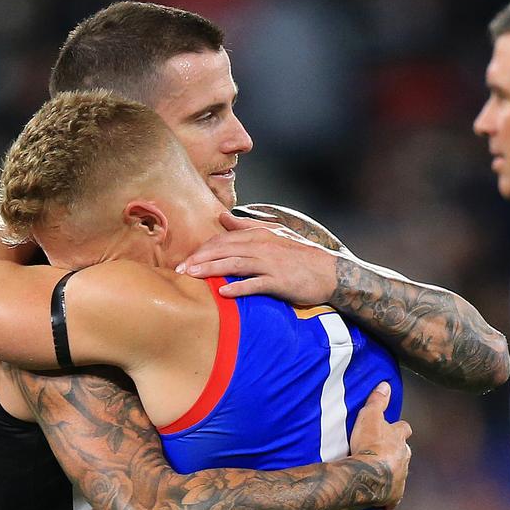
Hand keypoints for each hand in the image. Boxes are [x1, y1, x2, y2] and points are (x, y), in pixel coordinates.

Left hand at [176, 210, 349, 304]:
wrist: (330, 272)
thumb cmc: (299, 255)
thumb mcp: (274, 234)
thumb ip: (246, 226)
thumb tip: (222, 217)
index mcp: (258, 235)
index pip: (223, 240)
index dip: (202, 250)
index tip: (184, 260)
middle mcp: (262, 247)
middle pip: (224, 250)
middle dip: (199, 259)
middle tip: (179, 270)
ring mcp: (270, 264)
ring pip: (234, 264)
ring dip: (211, 270)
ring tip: (192, 276)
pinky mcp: (279, 282)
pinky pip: (255, 284)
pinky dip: (239, 287)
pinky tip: (223, 292)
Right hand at [349, 382, 411, 509]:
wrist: (368, 474)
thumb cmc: (368, 444)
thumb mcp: (369, 416)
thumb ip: (377, 401)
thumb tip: (386, 384)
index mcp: (399, 438)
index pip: (404, 429)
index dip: (398, 429)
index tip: (392, 429)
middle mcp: (404, 457)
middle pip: (404, 451)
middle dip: (396, 451)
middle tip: (383, 451)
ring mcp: (401, 477)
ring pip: (400, 472)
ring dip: (391, 471)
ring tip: (378, 472)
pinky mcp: (394, 495)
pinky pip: (393, 495)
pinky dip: (388, 493)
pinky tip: (380, 495)